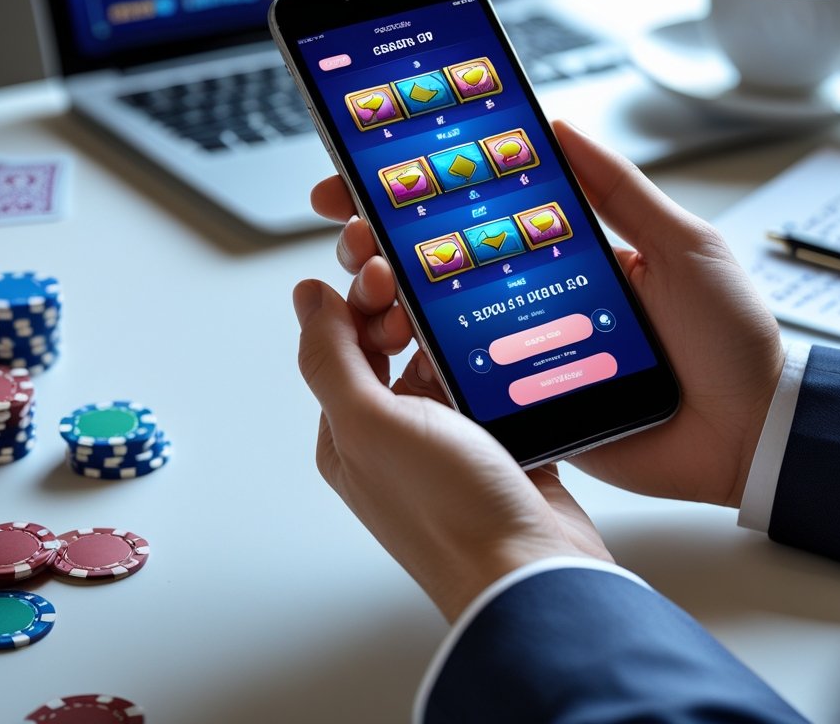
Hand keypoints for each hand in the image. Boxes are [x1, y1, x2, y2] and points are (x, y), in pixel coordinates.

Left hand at [294, 279, 610, 622]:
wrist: (532, 570)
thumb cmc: (448, 512)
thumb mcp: (370, 425)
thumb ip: (332, 358)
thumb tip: (307, 298)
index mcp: (349, 433)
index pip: (342, 344)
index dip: (359, 299)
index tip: (386, 269)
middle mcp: (394, 436)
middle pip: (390, 346)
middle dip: (402, 306)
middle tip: (427, 283)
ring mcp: (449, 440)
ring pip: (443, 360)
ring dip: (451, 331)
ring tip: (469, 310)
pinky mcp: (499, 443)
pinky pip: (490, 383)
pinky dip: (495, 358)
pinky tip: (504, 337)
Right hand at [311, 121, 784, 507]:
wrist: (753, 433)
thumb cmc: (730, 338)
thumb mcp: (682, 245)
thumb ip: (620, 190)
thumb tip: (556, 126)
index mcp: (569, 254)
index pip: (480, 214)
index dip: (421, 193)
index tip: (365, 175)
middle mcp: (539, 300)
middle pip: (444, 268)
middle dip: (385, 246)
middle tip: (353, 234)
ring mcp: (530, 357)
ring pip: (445, 328)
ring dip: (395, 306)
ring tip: (371, 289)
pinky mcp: (532, 409)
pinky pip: (472, 390)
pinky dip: (429, 374)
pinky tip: (394, 352)